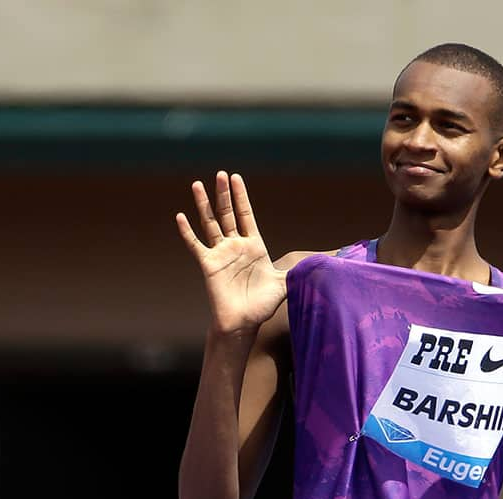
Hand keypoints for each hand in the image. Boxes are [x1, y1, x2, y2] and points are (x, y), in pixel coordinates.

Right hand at [175, 171, 286, 335]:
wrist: (244, 322)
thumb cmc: (263, 305)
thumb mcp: (285, 283)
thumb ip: (299, 270)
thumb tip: (322, 264)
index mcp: (254, 246)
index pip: (246, 215)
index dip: (241, 196)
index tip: (236, 178)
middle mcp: (235, 246)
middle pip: (228, 213)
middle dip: (225, 194)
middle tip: (220, 173)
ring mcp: (221, 254)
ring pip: (210, 223)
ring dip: (203, 204)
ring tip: (197, 185)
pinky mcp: (208, 264)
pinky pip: (195, 245)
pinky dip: (187, 232)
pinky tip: (180, 216)